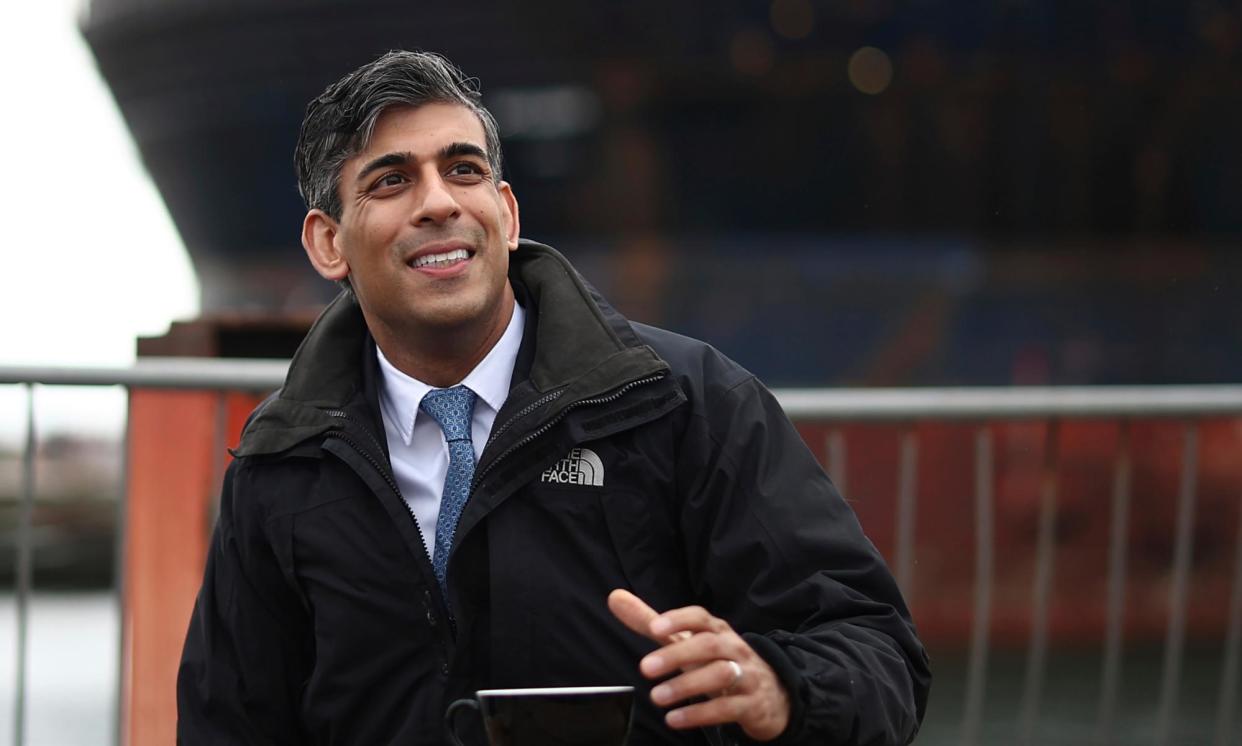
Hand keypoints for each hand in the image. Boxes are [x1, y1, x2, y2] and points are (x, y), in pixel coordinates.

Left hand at [607, 589, 789, 740]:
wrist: (770, 694)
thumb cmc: (717, 661)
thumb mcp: (686, 641)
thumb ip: (650, 622)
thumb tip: (615, 597)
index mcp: (717, 630)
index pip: (700, 617)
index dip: (679, 619)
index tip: (655, 626)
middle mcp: (733, 649)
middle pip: (708, 646)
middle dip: (676, 655)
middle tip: (645, 669)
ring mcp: (745, 676)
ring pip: (721, 675)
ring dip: (686, 686)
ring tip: (657, 697)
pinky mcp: (750, 705)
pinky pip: (728, 708)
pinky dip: (700, 714)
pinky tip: (674, 719)